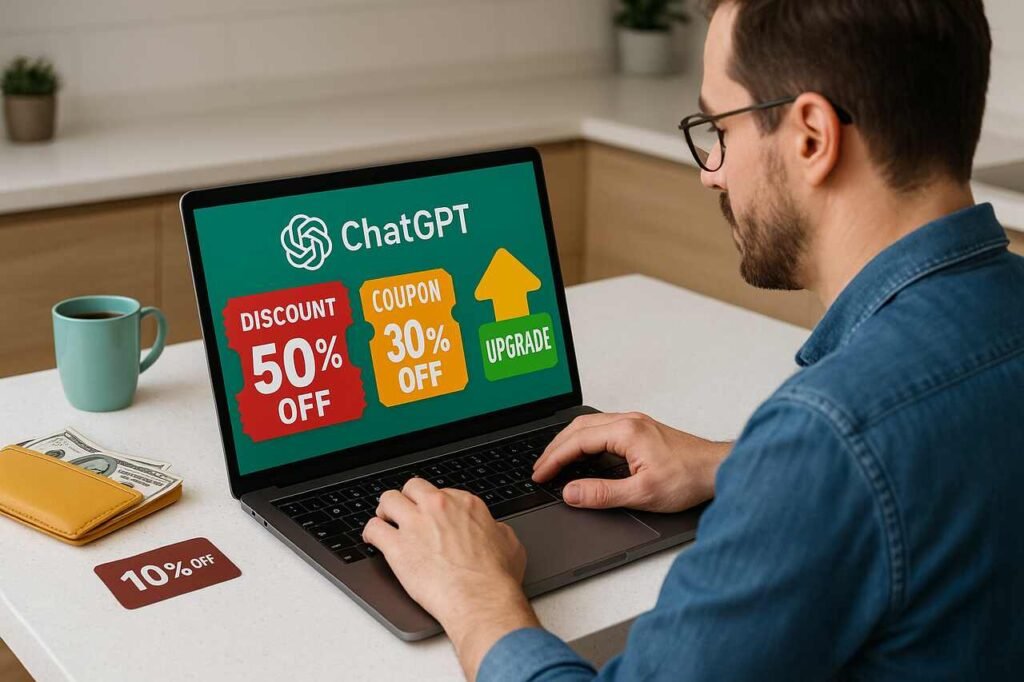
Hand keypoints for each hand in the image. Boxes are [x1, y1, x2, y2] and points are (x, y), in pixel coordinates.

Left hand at [364, 478, 538, 679]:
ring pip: (388, 500)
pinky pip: (373, 529)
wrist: (480, 599)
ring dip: (385, 511)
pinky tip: (373, 541)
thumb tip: (492, 531)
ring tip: (385, 522)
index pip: (441, 492)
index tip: (431, 517)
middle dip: (408, 499)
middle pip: (412, 488)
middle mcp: (438, 507)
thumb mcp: (510, 544)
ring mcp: (415, 524)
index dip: (433, 506)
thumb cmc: (496, 578)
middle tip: (405, 513)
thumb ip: (496, 530)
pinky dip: (371, 533)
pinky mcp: (396, 547)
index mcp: (465, 504)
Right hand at [532, 412, 730, 512]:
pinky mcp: (641, 429)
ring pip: (589, 425)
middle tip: (540, 468)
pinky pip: (602, 428)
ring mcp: (635, 423)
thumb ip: (603, 493)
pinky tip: (582, 454)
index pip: (577, 442)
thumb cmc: (689, 478)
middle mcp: (629, 421)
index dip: (554, 459)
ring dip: (568, 442)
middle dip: (555, 448)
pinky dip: (583, 441)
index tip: (540, 474)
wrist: (718, 469)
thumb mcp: (642, 493)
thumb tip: (572, 492)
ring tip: (554, 461)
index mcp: (626, 431)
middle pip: (578, 428)